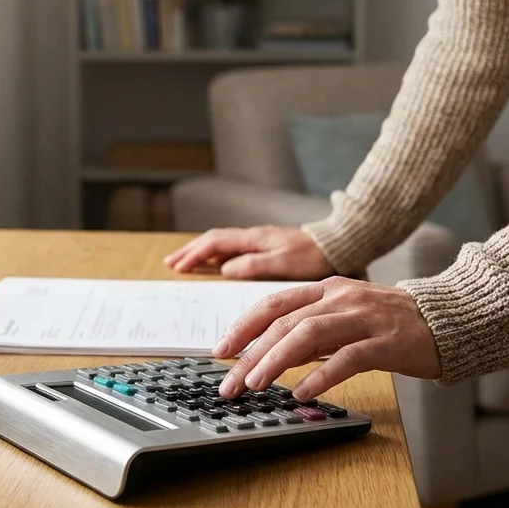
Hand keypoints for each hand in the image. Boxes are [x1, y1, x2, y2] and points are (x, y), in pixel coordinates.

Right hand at [164, 226, 333, 279]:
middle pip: (214, 241)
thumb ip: (254, 265)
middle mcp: (253, 237)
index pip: (215, 243)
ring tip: (186, 264)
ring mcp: (259, 242)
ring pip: (222, 244)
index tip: (178, 266)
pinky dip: (217, 256)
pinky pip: (233, 249)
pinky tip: (216, 266)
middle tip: (171, 263)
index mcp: (254, 239)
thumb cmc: (314, 255)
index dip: (195, 254)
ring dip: (202, 253)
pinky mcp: (266, 249)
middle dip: (191, 251)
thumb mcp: (284, 263)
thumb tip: (225, 270)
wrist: (337, 246)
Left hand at [213, 277, 440, 400]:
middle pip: (284, 321)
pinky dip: (321, 376)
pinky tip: (302, 392)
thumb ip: (312, 331)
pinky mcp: (386, 342)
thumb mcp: (345, 318)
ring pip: (309, 334)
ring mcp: (364, 317)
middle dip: (250, 353)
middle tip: (229, 382)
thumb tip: (273, 354)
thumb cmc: (392, 324)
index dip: (242, 326)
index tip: (220, 351)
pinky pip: (347, 358)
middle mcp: (341, 297)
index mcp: (327, 289)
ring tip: (255, 384)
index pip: (274, 303)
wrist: (448, 320)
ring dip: (275, 361)